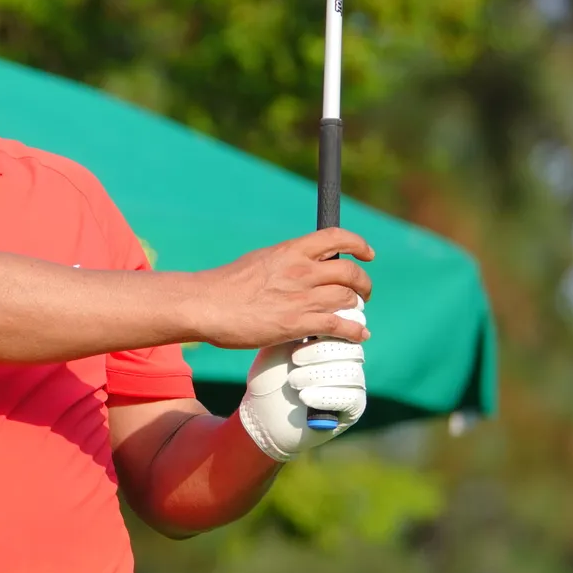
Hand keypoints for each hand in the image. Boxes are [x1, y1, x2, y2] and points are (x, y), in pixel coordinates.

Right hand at [190, 227, 372, 348]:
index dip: (358, 244)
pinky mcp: (299, 323)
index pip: (336, 238)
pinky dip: (355, 331)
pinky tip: (358, 335)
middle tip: (362, 292)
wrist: (206, 305)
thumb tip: (296, 268)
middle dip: (363, 283)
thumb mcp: (259, 261)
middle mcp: (301, 271)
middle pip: (350, 271)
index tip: (367, 253)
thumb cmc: (224, 285)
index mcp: (290, 251)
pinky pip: (340, 325)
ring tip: (354, 314)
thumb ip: (283, 263)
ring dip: (357, 307)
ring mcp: (301, 297)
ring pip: (348, 298)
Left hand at [238, 298, 366, 461]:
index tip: (305, 331)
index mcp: (334, 339)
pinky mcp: (353, 408)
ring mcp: (353, 384)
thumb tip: (310, 295)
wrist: (261, 414)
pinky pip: (350, 397)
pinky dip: (325, 396)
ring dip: (319, 375)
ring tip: (293, 380)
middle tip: (295, 358)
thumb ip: (298, 320)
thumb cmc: (268, 375)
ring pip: (350, 371)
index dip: (331, 324)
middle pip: (351, 346)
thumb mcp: (279, 343)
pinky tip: (304, 397)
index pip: (348, 323)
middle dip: (321, 351)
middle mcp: (348, 360)